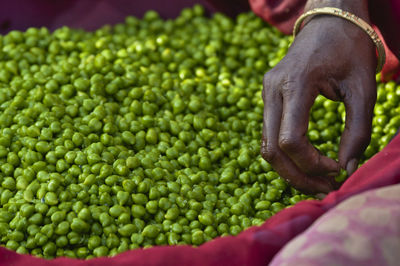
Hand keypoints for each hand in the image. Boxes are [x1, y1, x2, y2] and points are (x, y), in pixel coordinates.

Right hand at [261, 15, 376, 193]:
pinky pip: (270, 135)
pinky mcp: (268, 97)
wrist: (327, 21)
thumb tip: (348, 168)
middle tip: (324, 187)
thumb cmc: (349, 49)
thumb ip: (358, 131)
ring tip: (317, 178)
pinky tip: (306, 160)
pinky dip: (286, 154)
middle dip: (297, 176)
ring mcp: (266, 94)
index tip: (337, 169)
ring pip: (267, 146)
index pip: (291, 140)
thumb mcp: (363, 89)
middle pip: (272, 150)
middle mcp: (272, 90)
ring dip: (290, 168)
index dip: (313, 164)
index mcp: (295, 84)